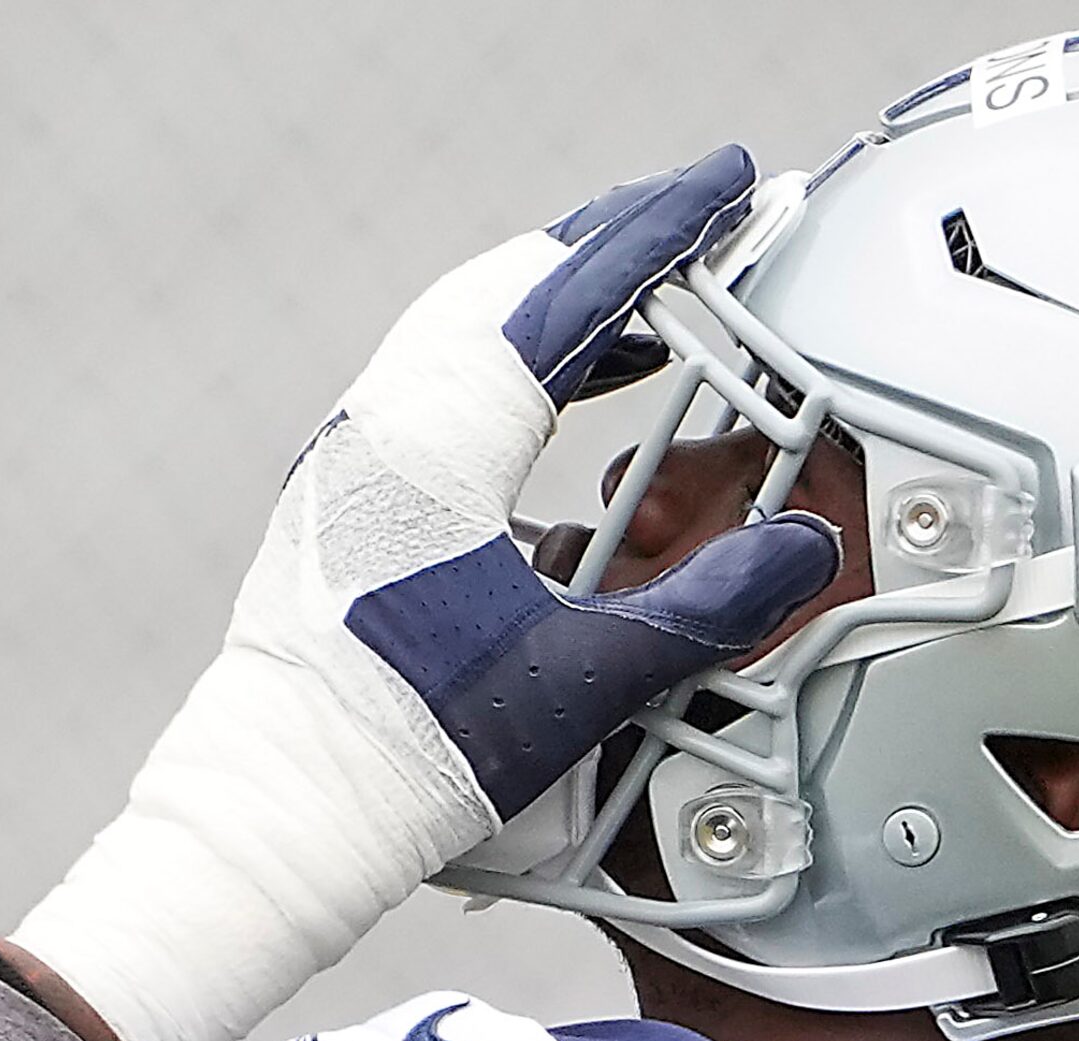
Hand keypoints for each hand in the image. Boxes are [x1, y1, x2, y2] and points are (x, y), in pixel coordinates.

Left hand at [13, 149, 840, 1040]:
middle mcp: (380, 431)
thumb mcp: (583, 682)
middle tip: (692, 225)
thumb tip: (804, 549)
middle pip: (505, 288)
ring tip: (645, 318)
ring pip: (459, 333)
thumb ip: (705, 609)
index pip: (565, 295)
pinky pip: (432, 389)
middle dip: (606, 247)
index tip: (726, 184)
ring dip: (555, 308)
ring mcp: (348, 464)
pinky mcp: (339, 505)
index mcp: (436, 447)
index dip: (656, 232)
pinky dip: (507, 368)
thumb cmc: (406, 755)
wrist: (274, 817)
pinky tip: (554, 414)